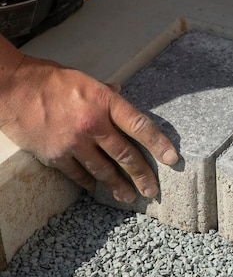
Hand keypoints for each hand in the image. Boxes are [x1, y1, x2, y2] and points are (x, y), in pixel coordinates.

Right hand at [0, 54, 178, 202]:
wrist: (10, 88)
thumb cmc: (48, 79)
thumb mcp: (84, 80)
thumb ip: (106, 92)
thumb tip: (121, 91)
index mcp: (104, 101)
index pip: (140, 125)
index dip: (159, 143)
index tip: (172, 159)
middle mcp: (93, 124)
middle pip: (126, 155)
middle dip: (143, 175)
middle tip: (153, 190)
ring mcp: (74, 142)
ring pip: (104, 170)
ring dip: (119, 186)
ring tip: (129, 196)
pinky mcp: (55, 155)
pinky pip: (78, 174)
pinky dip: (89, 182)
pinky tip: (97, 187)